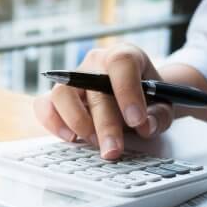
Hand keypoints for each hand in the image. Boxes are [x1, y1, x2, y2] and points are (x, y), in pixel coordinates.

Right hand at [33, 43, 173, 159]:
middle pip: (93, 88)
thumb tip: (145, 127)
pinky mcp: (57, 98)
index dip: (127, 91)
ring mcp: (72, 79)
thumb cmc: (147, 99)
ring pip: (62, 93)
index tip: (136, 120)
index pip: (121, 63)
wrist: (133, 98)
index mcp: (125, 56)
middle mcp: (94, 63)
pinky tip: (71, 138)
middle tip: (114, 150)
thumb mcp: (163, 105)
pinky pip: (43, 105)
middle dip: (105, 124)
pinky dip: (53, 122)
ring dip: (77, 122)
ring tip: (94, 142)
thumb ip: (159, 116)